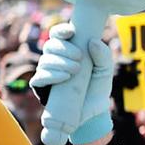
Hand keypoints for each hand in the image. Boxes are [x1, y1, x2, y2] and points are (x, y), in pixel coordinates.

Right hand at [30, 24, 114, 144]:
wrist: (93, 114)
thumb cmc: (97, 89)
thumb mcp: (105, 71)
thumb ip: (104, 56)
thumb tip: (93, 41)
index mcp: (68, 51)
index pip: (58, 35)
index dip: (61, 30)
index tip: (71, 32)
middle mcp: (55, 60)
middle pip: (51, 45)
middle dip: (64, 48)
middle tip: (79, 57)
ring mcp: (46, 73)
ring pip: (45, 60)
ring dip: (60, 62)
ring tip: (75, 70)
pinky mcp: (41, 88)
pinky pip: (39, 78)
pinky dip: (51, 75)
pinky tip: (64, 77)